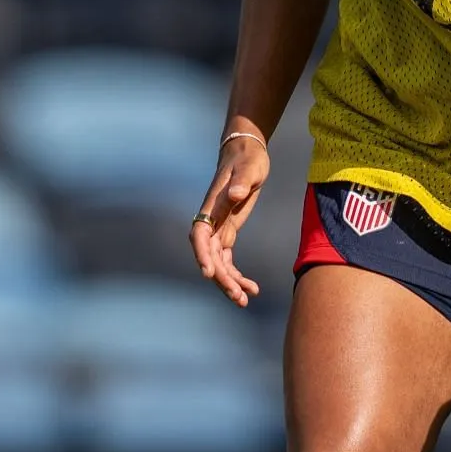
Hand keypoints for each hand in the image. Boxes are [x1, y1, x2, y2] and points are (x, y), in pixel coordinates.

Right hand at [190, 134, 270, 306]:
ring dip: (229, 282)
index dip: (202, 255)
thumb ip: (241, 181)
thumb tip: (233, 195)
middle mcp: (211, 221)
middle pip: (210, 256)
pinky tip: (250, 288)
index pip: (201, 236)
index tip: (208, 273)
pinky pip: (227, 259)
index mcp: (211, 207)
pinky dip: (235, 274)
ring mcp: (219, 227)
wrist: (247, 152)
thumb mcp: (249, 168)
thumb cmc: (248, 159)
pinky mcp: (228, 231)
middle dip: (221, 278)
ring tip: (246, 299)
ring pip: (218, 262)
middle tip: (239, 297)